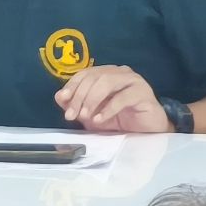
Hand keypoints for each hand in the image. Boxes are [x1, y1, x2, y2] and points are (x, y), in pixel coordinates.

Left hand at [56, 64, 170, 132]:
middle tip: (71, 115)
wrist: (146, 133)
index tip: (63, 101)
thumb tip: (59, 96)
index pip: (86, 73)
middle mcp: (120, 72)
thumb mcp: (91, 115)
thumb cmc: (119, 121)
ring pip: (108, 81)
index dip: (72, 85)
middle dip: (80, 96)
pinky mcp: (143, 93)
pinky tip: (99, 120)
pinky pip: (123, 97)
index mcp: (107, 74)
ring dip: (92, 99)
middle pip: (95, 76)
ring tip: (85, 117)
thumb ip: (76, 105)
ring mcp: (133, 81)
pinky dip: (108, 108)